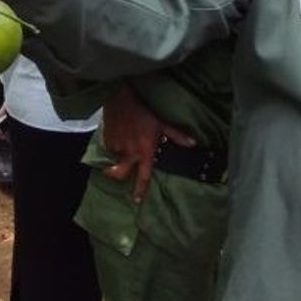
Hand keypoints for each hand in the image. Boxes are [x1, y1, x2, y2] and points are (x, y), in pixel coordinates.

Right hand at [101, 84, 195, 202]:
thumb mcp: (161, 123)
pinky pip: (110, 147)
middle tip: (116, 173)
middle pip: (120, 174)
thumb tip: (193, 144)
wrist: (120, 98)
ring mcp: (116, 147)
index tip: (136, 201)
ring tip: (123, 139)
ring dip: (119, 153)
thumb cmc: (144, 112)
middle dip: (117, 175)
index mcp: (144, 151)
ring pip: (116, 157)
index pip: (143, 176)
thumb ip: (176, 136)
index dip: (140, 190)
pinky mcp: (106, 140)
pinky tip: (118, 132)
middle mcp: (129, 153)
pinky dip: (114, 143)